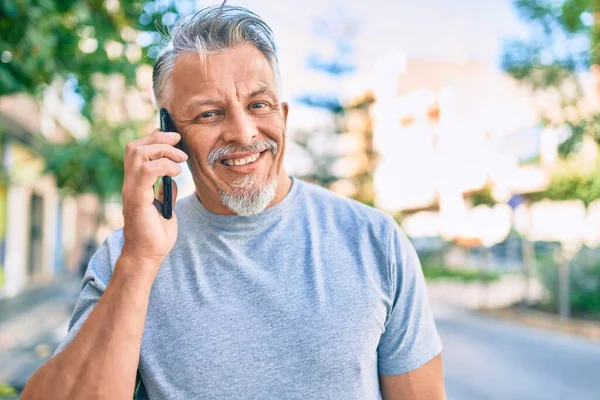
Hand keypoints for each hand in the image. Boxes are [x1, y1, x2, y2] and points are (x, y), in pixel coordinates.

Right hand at [121, 128, 187, 269]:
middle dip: (158, 137)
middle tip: (178, 140)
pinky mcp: (136, 199)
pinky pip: (146, 171)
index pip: (138, 150)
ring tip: (180, 159)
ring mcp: (131, 190)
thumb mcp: (165, 207)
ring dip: (163, 150)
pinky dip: (164, 166)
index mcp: (135, 184)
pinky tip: (176, 173)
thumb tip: (171, 178)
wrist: (148, 256)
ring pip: (138, 153)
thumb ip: (164, 191)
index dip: (154, 138)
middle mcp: (129, 183)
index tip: (174, 138)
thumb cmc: (156, 235)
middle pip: (134, 146)